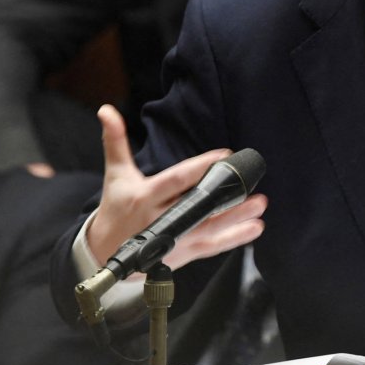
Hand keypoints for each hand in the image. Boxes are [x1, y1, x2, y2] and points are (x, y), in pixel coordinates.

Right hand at [85, 105, 266, 269]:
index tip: (223, 155)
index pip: (176, 179)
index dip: (199, 168)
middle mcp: (161, 218)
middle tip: (250, 185)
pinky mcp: (182, 253)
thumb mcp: (116, 174)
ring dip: (237, 217)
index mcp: (145, 195)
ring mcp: (174, 238)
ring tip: (260, 204)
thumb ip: (115, 141)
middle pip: (197, 205)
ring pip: (209, 228)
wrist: (105, 252)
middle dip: (224, 196)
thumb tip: (106, 110)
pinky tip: (254, 227)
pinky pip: (211, 246)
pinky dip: (234, 238)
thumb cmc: (116, 207)